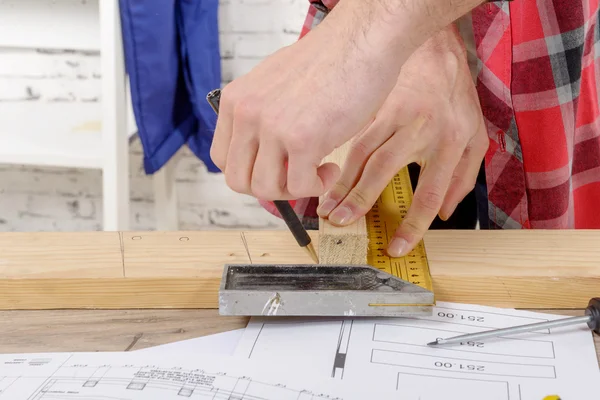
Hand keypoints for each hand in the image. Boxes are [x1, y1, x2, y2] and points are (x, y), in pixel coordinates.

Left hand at [209, 0, 484, 201]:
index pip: (222, 158)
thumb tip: (262, 150)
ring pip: (265, 189)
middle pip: (238, 180)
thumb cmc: (328, 61)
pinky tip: (331, 168)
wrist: (361, 42)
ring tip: (317, 170)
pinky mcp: (303, 139)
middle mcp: (246, 114)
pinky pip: (300, 187)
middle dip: (269, 187)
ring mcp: (272, 127)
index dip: (249, 172)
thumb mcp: (275, 85)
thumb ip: (261, 115)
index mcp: (235, 100)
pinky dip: (317, 186)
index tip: (274, 169)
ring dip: (293, 190)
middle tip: (295, 176)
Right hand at [316, 25, 487, 256]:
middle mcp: (420, 128)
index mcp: (449, 142)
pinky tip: (328, 175)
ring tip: (326, 204)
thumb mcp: (475, 136)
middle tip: (341, 222)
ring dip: (341, 181)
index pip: (430, 193)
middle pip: (383, 170)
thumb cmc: (454, 95)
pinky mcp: (375, 105)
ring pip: (361, 152)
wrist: (435, 48)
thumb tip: (446, 213)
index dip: (412, 226)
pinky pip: (355, 135)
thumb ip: (463, 178)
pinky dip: (339, 159)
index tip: (395, 248)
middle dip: (359, 199)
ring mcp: (394, 114)